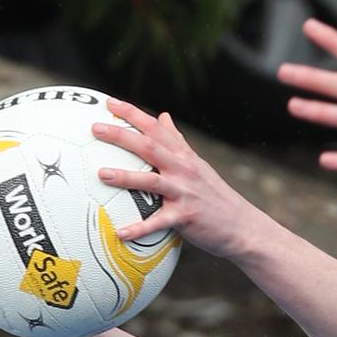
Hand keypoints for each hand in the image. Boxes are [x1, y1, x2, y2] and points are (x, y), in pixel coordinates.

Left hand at [91, 99, 263, 256]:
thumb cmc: (214, 196)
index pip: (156, 128)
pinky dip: (139, 228)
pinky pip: (158, 223)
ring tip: (101, 174)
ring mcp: (185, 193)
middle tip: (95, 128)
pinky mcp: (186, 218)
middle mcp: (184, 170)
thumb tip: (162, 116)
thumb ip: (177, 141)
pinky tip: (119, 233)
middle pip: (150, 147)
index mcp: (184, 156)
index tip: (109, 103)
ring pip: (152, 181)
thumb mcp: (197, 164)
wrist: (241, 226)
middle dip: (122, 136)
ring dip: (126, 177)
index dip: (132, 114)